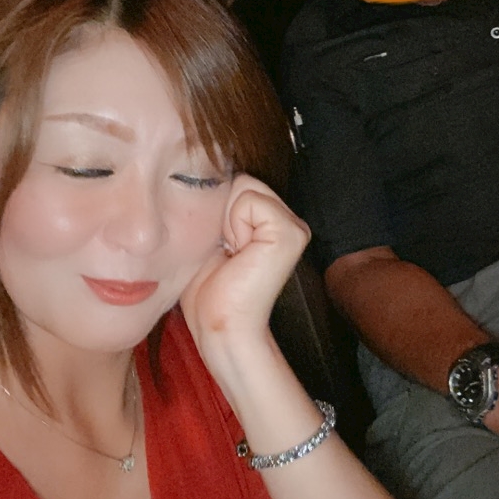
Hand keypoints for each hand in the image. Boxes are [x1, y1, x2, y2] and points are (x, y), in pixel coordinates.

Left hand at [179, 174, 310, 362]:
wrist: (220, 327)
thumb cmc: (210, 290)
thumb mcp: (212, 236)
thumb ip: (221, 205)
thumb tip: (205, 172)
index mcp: (273, 222)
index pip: (238, 182)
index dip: (218, 208)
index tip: (220, 245)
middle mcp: (290, 220)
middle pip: (241, 180)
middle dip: (222, 211)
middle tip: (226, 250)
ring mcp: (294, 226)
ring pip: (244, 186)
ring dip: (226, 219)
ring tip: (232, 252)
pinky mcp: (290, 232)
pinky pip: (249, 200)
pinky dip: (234, 224)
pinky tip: (239, 253)